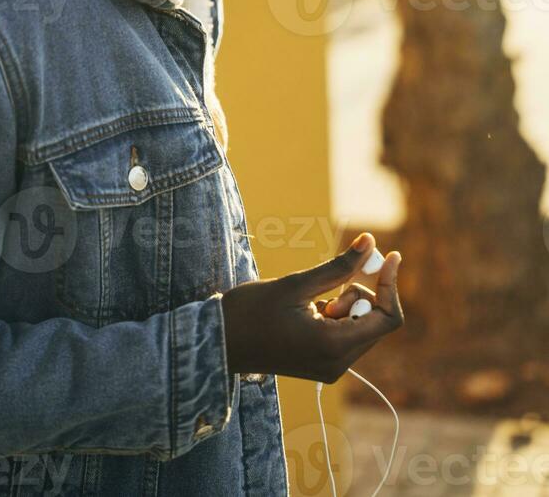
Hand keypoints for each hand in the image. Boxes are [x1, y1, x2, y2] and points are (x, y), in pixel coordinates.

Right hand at [221, 233, 403, 383]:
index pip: (387, 318)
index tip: (389, 254)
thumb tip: (370, 242)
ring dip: (347, 304)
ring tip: (311, 300)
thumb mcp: (296, 284)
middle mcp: (338, 364)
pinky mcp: (321, 364)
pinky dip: (337, 315)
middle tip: (336, 273)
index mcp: (334, 346)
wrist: (218, 342)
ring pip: (361, 327)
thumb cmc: (251, 311)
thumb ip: (338, 266)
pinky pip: (346, 335)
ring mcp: (330, 368)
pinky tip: (308, 310)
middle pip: (376, 322)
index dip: (391, 284)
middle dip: (363, 291)